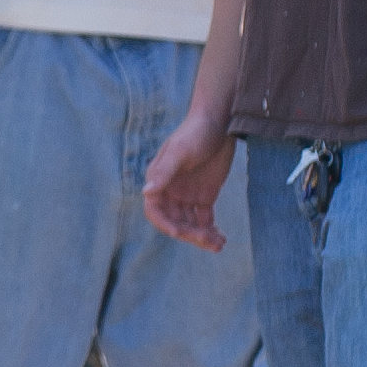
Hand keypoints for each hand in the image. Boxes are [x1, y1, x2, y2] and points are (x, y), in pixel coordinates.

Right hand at [144, 111, 233, 250]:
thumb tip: (146, 192)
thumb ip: (164, 172)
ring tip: (219, 244)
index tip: (180, 233)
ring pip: (190, 224)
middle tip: (209, 240)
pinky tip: (221, 238)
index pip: (155, 210)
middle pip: (175, 221)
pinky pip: (204, 219)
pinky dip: (211, 231)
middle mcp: (171, 191)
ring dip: (202, 236)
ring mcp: (188, 195)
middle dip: (190, 233)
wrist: (220, 122)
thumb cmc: (196, 132)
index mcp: (159, 181)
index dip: (165, 224)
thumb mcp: (181, 151)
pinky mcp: (205, 196)